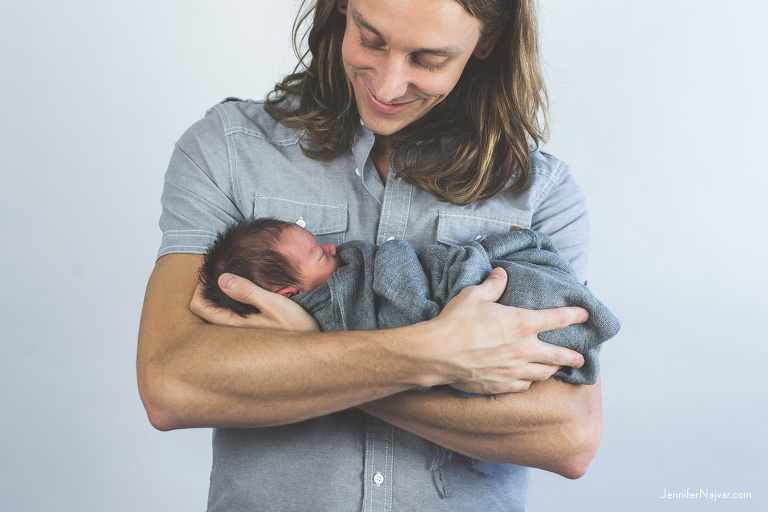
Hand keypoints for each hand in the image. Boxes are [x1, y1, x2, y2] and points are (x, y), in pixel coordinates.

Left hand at [190, 273, 319, 331]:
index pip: (199, 307)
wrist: (312, 351)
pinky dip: (231, 304)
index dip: (199, 288)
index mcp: (233, 325)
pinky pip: (231, 317)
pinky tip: (246, 294)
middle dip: (207, 292)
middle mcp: (232, 332)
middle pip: (204, 311)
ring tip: (233, 281)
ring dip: (220, 297)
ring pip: (217, 314)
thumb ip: (248, 292)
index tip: (212, 275)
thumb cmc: (297, 328)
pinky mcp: (250, 333)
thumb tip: (222, 279)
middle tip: (221, 275)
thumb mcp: (275, 305)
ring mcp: (240, 334)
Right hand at [431, 267, 588, 394]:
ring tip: (557, 369)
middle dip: (574, 357)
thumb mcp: (474, 296)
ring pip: (544, 373)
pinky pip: (524, 385)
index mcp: (522, 323)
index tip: (585, 315)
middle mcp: (524, 349)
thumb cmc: (455, 323)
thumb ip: (493, 286)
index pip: (557, 319)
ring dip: (553, 370)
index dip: (574, 315)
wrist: (438, 354)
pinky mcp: (502, 385)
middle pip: (559, 355)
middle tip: (581, 359)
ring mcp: (514, 370)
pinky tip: (530, 379)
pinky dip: (531, 381)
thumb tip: (501, 275)